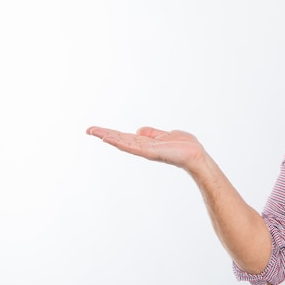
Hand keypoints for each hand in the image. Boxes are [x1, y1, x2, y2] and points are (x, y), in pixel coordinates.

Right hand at [86, 126, 209, 174]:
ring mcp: (145, 151)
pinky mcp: (149, 152)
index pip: (125, 137)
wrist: (196, 155)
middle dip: (104, 134)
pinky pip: (131, 146)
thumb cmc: (185, 146)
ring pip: (122, 142)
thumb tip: (138, 131)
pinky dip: (119, 141)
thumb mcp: (167, 135)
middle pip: (119, 139)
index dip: (111, 133)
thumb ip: (152, 133)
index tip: (97, 129)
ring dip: (107, 136)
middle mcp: (143, 148)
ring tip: (93, 131)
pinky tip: (108, 138)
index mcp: (146, 144)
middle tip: (88, 130)